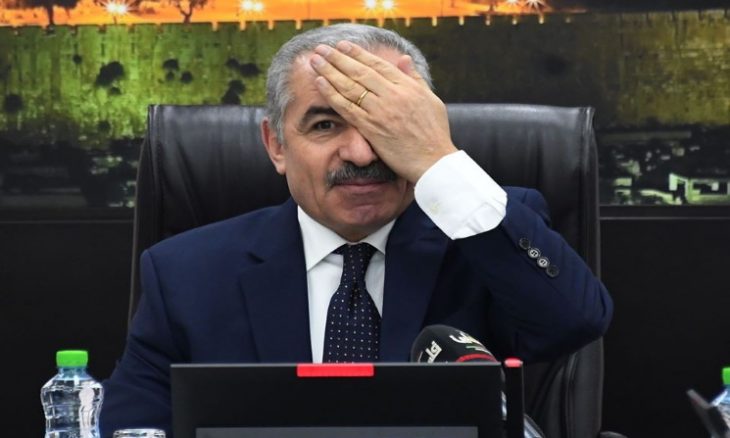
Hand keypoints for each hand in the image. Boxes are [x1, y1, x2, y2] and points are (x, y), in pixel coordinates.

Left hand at [309, 41, 457, 182]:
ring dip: (330, 72)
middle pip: (360, 72)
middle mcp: (393, 96)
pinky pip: (348, 108)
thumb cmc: (435, 133)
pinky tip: (320, 83)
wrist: (433, 161)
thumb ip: (415, 78)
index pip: (378, 65)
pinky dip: (332, 95)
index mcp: (407, 87)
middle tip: (321, 49)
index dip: (357, 54)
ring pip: (351, 87)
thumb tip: (404, 58)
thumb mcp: (431, 99)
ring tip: (315, 61)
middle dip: (338, 58)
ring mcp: (381, 112)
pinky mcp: (372, 129)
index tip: (342, 45)